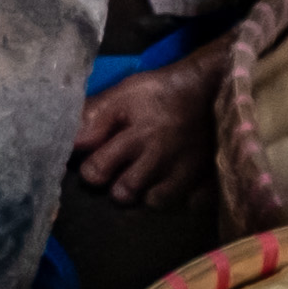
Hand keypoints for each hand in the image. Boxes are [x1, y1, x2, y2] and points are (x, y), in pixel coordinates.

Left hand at [75, 43, 223, 207]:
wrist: (216, 85)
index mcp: (135, 136)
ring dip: (147, 193)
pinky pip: (189, 204)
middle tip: (123, 172)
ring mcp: (186, 172)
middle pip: (124, 193)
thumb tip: (71, 141)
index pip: (97, 171)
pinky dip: (181, 198)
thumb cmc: (163, 90)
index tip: (95, 161)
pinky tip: (177, 183)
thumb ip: (94, 116)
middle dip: (118, 185)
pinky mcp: (208, 180)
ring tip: (149, 178)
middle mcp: (159, 159)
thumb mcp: (124, 93)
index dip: (92, 169)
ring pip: (154, 202)